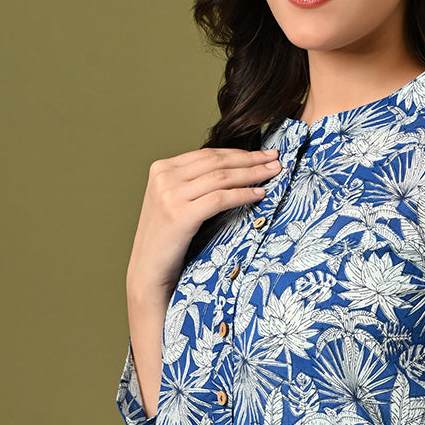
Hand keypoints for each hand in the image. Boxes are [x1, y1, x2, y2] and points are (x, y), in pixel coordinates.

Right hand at [126, 145, 280, 304]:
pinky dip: (242, 195)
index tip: (262, 154)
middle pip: (217, 161)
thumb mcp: (176, 202)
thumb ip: (195, 184)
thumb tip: (235, 170)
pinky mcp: (179, 215)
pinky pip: (220, 199)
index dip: (239, 152)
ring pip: (221, 177)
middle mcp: (164, 177)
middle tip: (275, 159)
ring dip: (252, 174)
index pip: (208, 154)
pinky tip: (259, 195)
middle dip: (250, 159)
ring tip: (274, 174)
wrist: (148, 271)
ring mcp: (169, 195)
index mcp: (161, 168)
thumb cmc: (169, 240)